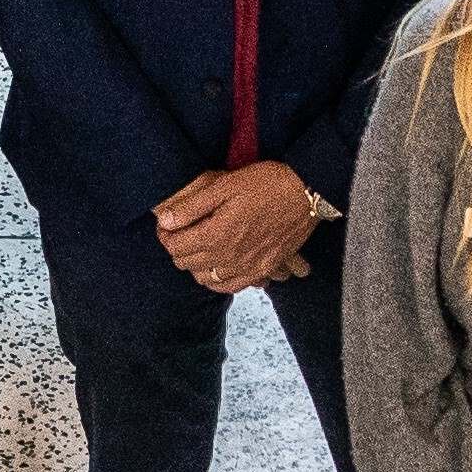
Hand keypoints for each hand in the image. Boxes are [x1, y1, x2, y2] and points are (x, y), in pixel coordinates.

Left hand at [153, 164, 321, 295]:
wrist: (306, 194)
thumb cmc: (266, 184)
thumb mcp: (225, 186)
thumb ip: (192, 206)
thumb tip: (165, 221)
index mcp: (216, 235)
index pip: (176, 246)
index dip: (165, 236)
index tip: (166, 226)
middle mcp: (229, 257)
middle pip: (187, 264)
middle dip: (178, 248)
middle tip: (180, 233)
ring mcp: (247, 268)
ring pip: (206, 279)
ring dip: (195, 265)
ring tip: (198, 248)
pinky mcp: (263, 271)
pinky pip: (230, 287)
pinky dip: (218, 280)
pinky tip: (218, 266)